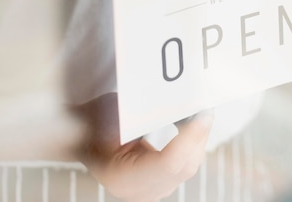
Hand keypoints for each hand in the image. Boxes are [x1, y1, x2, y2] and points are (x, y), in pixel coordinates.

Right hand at [74, 93, 212, 201]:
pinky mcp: (158, 184)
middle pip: (183, 166)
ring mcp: (149, 191)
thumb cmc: (96, 119)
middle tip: (208, 105)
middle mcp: (137, 191)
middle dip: (200, 135)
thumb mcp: (117, 111)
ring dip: (199, 138)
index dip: (190, 137)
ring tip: (203, 110)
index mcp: (122, 176)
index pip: (168, 163)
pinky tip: (194, 123)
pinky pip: (183, 165)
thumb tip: (182, 98)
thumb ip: (148, 112)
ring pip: (187, 167)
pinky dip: (192, 144)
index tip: (204, 112)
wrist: (82, 133)